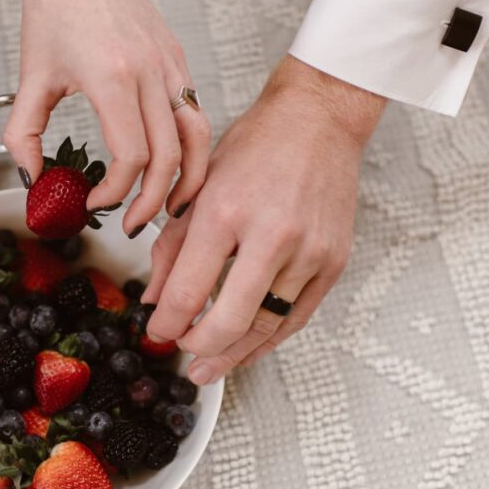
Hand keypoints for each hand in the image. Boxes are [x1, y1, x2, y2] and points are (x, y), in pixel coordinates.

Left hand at [4, 0, 210, 233]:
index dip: (116, 192)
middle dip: (152, 202)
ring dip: (189, 179)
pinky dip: (191, 147)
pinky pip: (195, 112)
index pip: (132, 157)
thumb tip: (31, 176)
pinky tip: (175, 163)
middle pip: (169, 157)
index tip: (96, 202)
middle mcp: (151, 73)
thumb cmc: (56, 6)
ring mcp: (171, 66)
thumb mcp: (31, 77)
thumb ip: (24, 134)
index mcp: (114, 78)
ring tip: (172, 207)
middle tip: (134, 223)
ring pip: (197, 137)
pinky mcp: (177, 59)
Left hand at [142, 55, 385, 383]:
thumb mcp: (199, 188)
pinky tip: (246, 349)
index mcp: (226, 212)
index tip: (156, 331)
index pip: (186, 292)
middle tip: (181, 352)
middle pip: (227, 321)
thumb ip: (172, 247)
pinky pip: (296, 318)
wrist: (318, 120)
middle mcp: (271, 236)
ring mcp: (308, 252)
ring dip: (232, 354)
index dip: (166, 324)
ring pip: (264, 327)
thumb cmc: (255, 147)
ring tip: (209, 368)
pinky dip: (268, 340)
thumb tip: (155, 299)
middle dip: (197, 346)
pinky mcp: (333, 262)